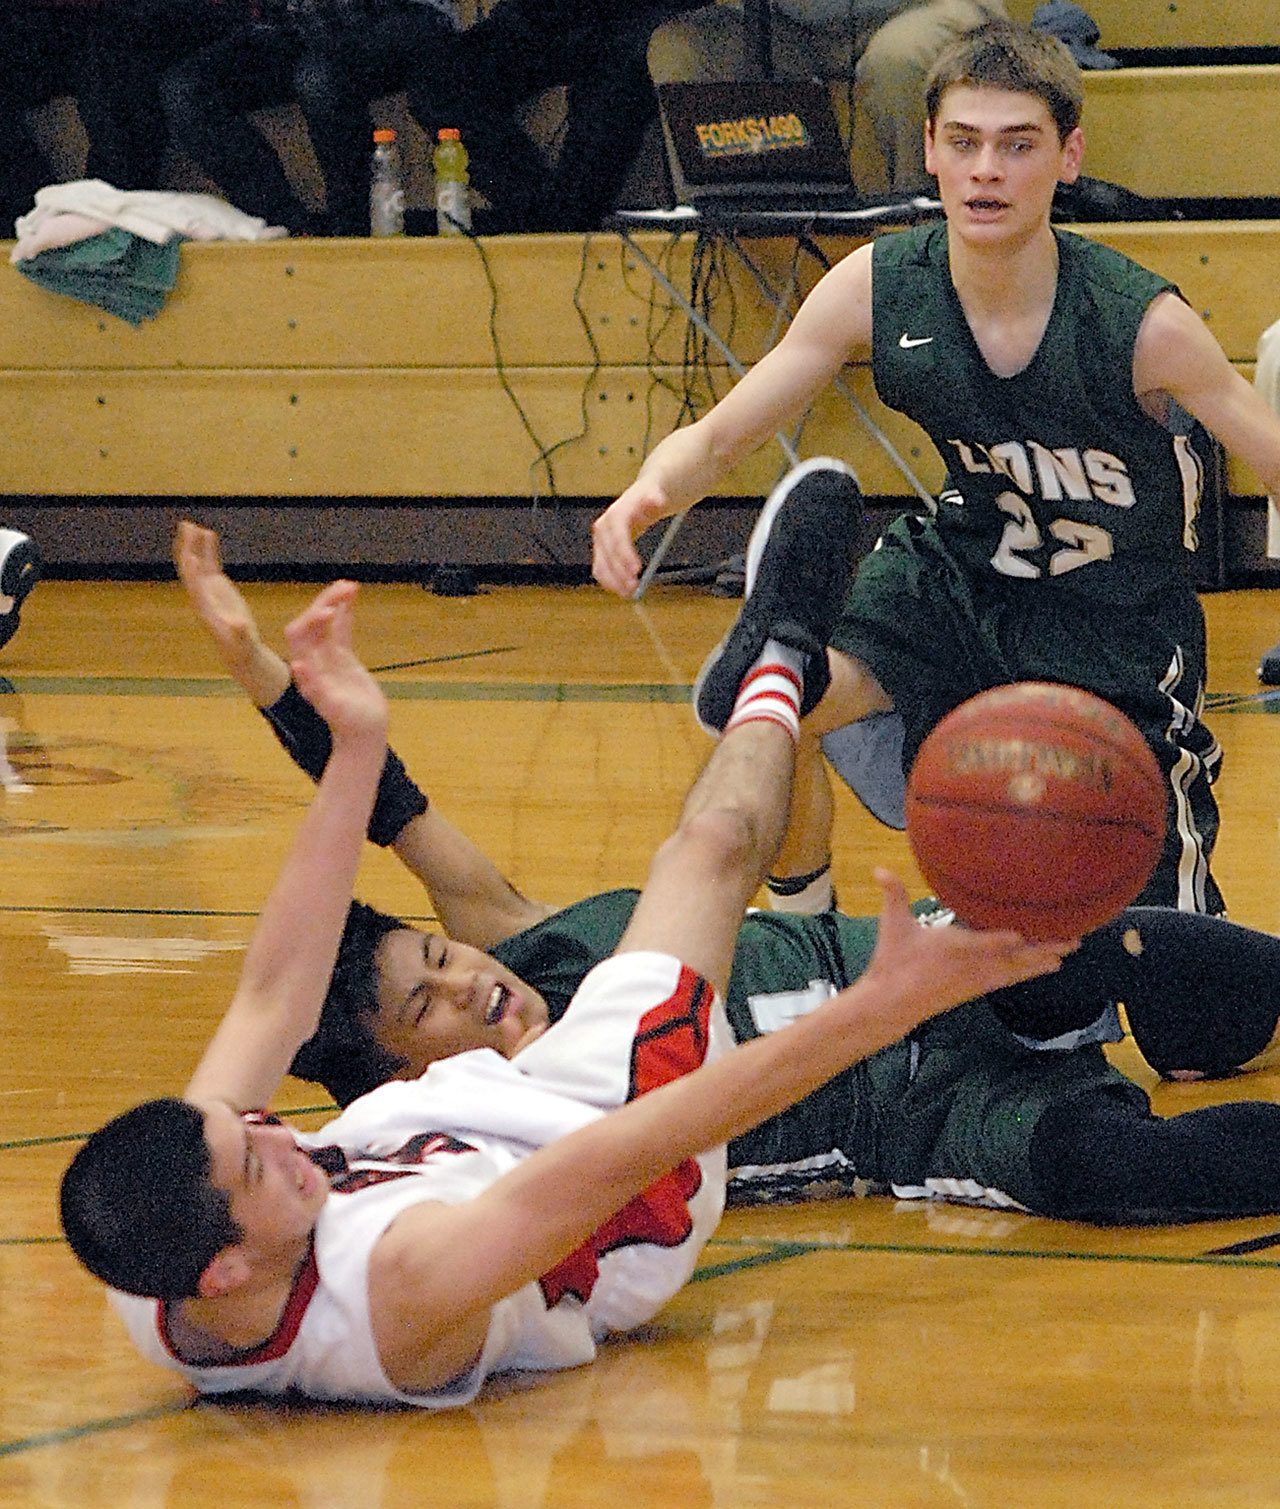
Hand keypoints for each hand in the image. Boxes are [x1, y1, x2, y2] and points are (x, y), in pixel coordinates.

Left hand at [174, 520, 289, 705]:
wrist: (239, 648)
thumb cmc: (240, 648)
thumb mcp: (241, 643)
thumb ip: (239, 632)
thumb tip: (239, 624)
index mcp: (204, 608)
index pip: (194, 588)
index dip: (192, 573)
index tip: (190, 556)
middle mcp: (201, 595)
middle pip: (189, 569)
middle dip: (186, 549)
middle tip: (185, 529)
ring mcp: (207, 589)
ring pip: (197, 562)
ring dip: (193, 544)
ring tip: (191, 525)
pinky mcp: (216, 586)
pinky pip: (210, 563)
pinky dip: (208, 549)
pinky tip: (209, 534)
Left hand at [285, 581, 386, 745]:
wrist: (362, 736)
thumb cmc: (348, 725)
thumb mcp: (332, 708)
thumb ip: (314, 687)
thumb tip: (297, 665)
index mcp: (307, 669)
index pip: (300, 635)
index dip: (311, 619)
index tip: (329, 610)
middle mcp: (314, 660)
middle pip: (313, 622)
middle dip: (325, 602)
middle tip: (344, 586)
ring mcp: (328, 658)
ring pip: (327, 623)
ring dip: (335, 602)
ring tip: (350, 585)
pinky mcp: (343, 660)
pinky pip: (341, 631)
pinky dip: (346, 614)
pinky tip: (352, 599)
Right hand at [591, 482, 672, 597]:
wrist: (640, 500)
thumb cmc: (650, 499)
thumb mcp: (655, 496)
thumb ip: (655, 499)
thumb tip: (657, 500)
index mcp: (616, 515)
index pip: (618, 537)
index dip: (625, 554)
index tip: (637, 570)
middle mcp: (603, 528)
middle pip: (609, 554)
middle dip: (620, 573)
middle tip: (634, 587)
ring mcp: (599, 540)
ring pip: (601, 565)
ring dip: (613, 582)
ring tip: (629, 594)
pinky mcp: (600, 551)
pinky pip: (600, 569)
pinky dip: (609, 582)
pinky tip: (621, 591)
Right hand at [856, 869, 1077, 1034]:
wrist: (893, 1002)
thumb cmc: (893, 960)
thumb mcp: (892, 925)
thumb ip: (893, 894)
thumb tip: (878, 869)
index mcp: (950, 947)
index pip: (979, 944)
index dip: (999, 941)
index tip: (1021, 934)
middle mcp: (970, 965)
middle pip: (1012, 957)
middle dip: (1042, 948)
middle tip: (1073, 940)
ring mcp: (977, 979)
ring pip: (1017, 969)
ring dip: (1044, 960)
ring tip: (1070, 951)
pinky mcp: (978, 988)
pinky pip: (1011, 978)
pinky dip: (1031, 971)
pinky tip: (1049, 967)